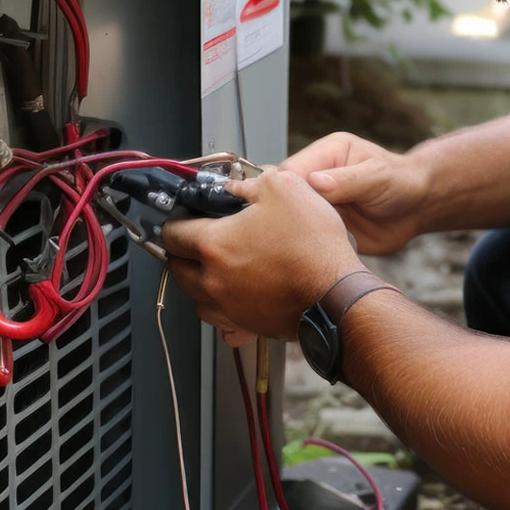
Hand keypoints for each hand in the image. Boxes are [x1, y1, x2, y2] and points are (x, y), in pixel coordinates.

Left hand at [160, 168, 363, 341]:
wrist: (338, 293)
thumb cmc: (313, 246)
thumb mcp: (286, 188)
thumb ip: (253, 183)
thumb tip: (238, 187)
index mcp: (214, 244)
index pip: (172, 233)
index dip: (175, 221)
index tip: (183, 218)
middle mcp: (214, 280)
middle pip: (176, 269)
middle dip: (182, 253)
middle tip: (196, 241)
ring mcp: (229, 307)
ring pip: (195, 298)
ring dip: (199, 283)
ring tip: (217, 269)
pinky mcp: (247, 326)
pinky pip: (221, 323)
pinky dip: (222, 311)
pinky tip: (236, 299)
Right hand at [280, 132, 428, 253]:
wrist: (417, 209)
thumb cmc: (402, 183)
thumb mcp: (378, 176)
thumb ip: (348, 179)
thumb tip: (315, 182)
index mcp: (326, 153)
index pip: (291, 169)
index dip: (285, 189)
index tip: (287, 208)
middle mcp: (316, 177)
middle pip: (284, 193)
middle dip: (284, 211)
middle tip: (288, 230)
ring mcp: (317, 203)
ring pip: (289, 215)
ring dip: (291, 229)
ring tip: (294, 243)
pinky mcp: (321, 225)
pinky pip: (303, 235)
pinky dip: (302, 244)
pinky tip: (304, 253)